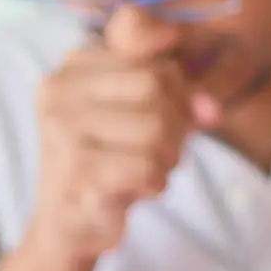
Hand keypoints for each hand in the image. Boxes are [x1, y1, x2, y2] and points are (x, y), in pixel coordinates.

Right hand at [27, 10, 218, 259]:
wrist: (69, 225)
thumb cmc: (113, 158)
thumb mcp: (143, 110)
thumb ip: (179, 90)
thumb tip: (211, 107)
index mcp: (73, 65)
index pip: (147, 44)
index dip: (175, 82)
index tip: (169, 107)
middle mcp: (59, 89)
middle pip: (157, 84)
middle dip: (174, 122)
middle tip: (159, 149)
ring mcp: (63, 129)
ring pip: (157, 127)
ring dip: (167, 156)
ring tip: (145, 168)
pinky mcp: (76, 171)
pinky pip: (148, 166)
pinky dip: (155, 182)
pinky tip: (134, 189)